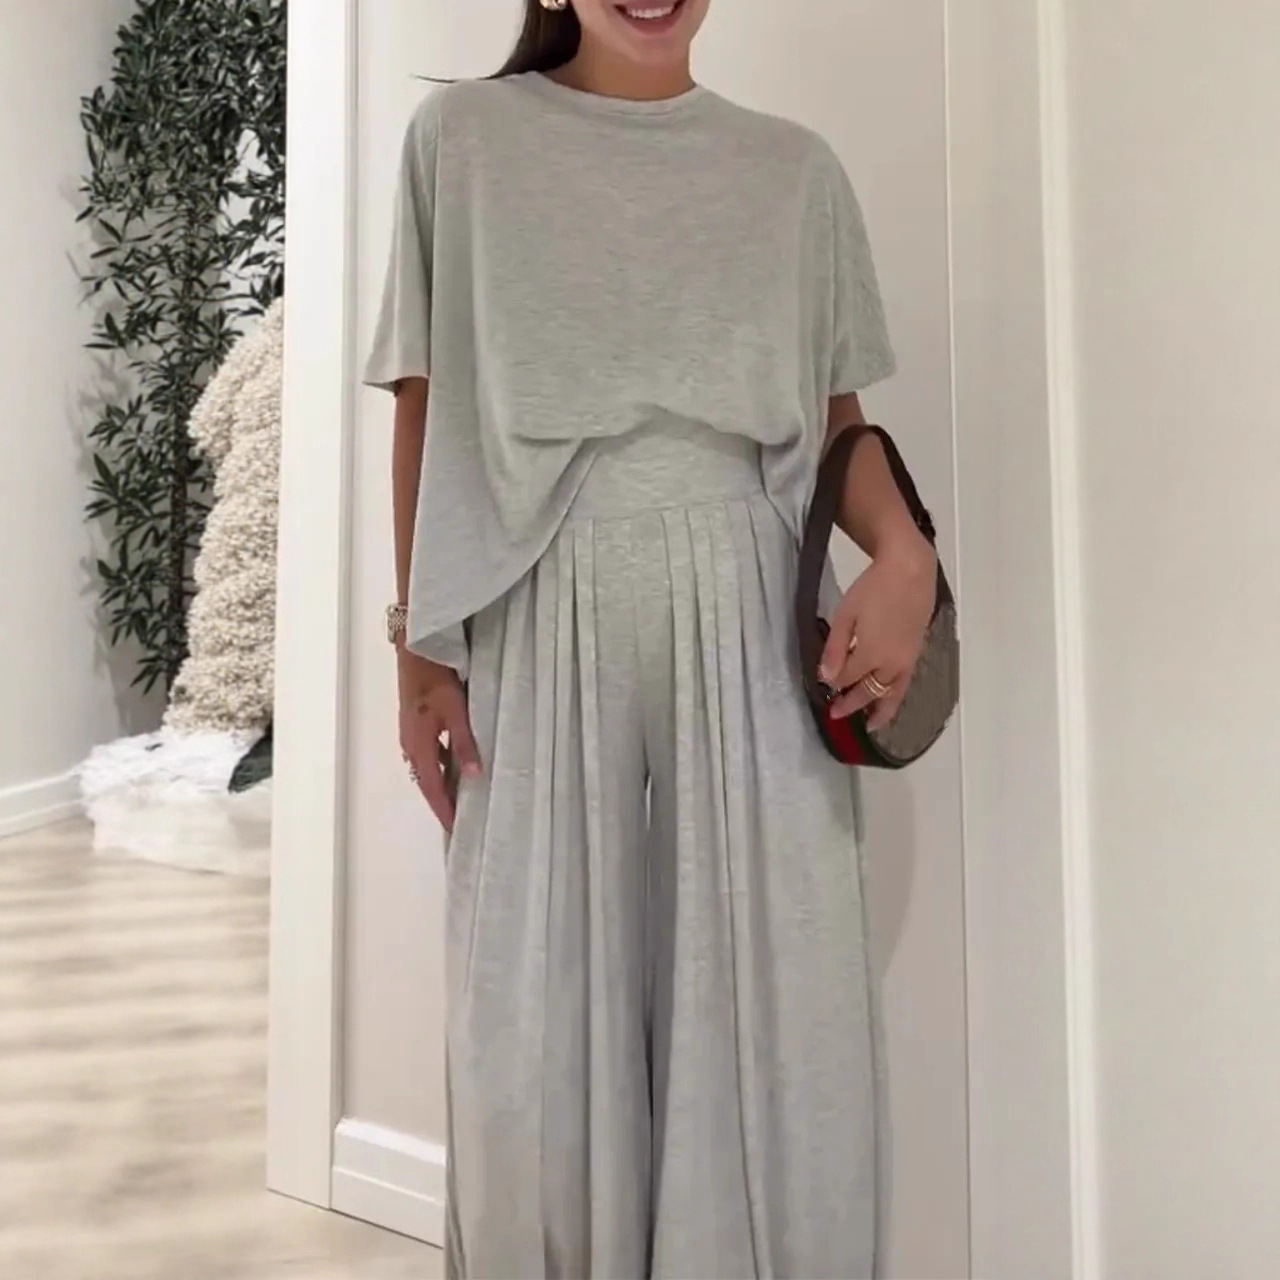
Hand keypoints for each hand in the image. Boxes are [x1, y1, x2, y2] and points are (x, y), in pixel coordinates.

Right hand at [398, 652, 480, 832]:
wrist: (416, 648)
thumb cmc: (435, 677)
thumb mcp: (455, 709)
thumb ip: (464, 742)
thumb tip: (474, 775)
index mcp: (418, 744)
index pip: (432, 787)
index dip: (444, 810)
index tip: (455, 830)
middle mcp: (410, 743)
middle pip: (426, 782)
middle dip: (441, 803)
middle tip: (458, 822)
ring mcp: (410, 732)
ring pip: (426, 768)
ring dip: (440, 785)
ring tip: (460, 799)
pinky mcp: (414, 722)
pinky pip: (427, 753)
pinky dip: (440, 766)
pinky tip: (455, 765)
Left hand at [819, 531, 937, 728]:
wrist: (910, 571)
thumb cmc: (873, 588)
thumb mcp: (846, 615)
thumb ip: (835, 649)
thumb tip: (826, 678)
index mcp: (870, 654)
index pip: (847, 679)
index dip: (834, 684)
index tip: (824, 686)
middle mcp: (891, 664)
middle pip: (869, 692)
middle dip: (852, 704)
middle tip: (836, 715)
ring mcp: (907, 660)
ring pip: (892, 694)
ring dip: (880, 712)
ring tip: (870, 726)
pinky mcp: (916, 654)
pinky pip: (904, 684)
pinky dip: (895, 697)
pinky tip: (889, 700)